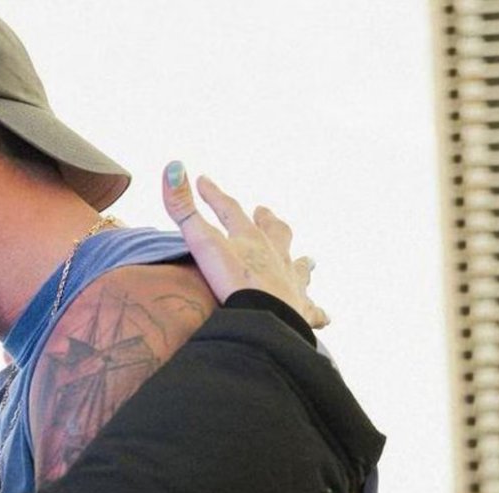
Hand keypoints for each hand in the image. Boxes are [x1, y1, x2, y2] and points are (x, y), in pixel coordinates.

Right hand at [160, 161, 328, 328]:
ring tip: (307, 260)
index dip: (213, 194)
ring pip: (299, 267)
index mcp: (251, 238)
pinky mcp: (301, 310)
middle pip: (275, 232)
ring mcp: (291, 283)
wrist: (263, 318)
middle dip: (268, 221)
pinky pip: (312, 310)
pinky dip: (317, 311)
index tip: (203, 181)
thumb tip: (173, 168)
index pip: (229, 209)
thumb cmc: (232, 282)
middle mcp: (276, 256)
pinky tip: (325, 316)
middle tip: (264, 211)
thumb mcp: (202, 242)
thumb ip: (183, 210)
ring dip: (300, 262)